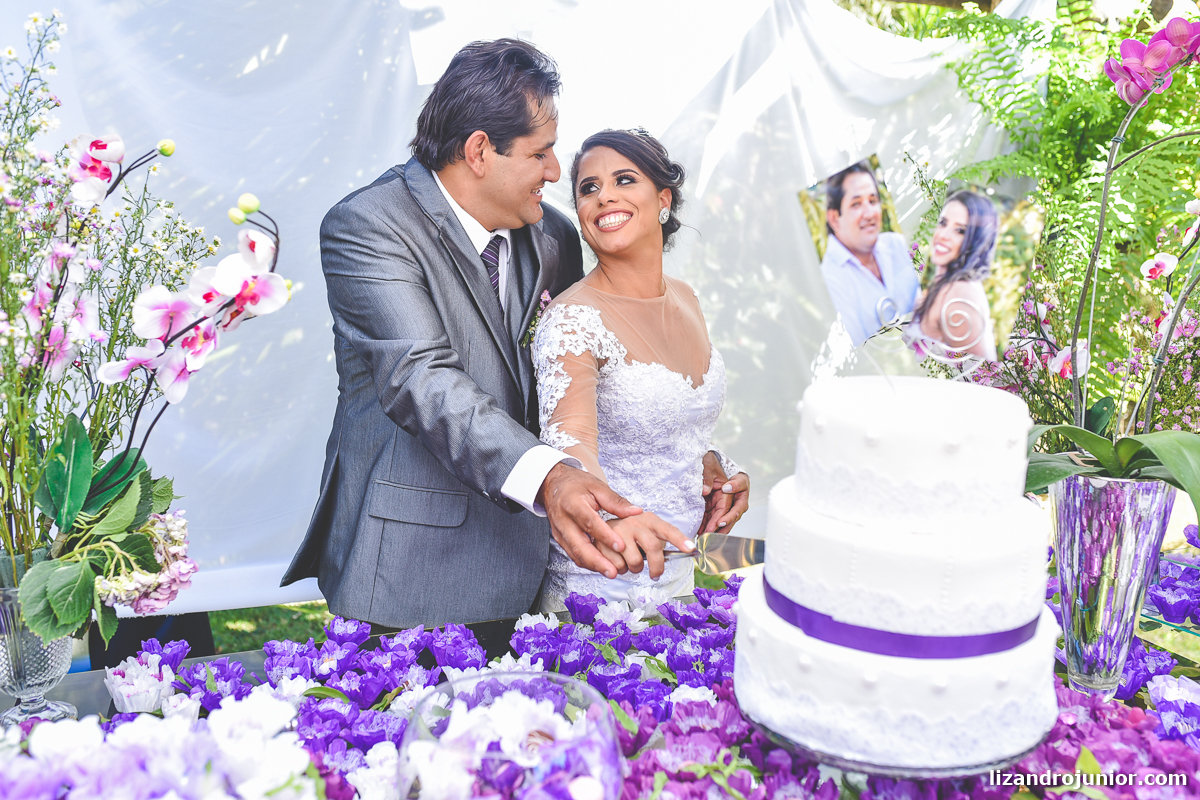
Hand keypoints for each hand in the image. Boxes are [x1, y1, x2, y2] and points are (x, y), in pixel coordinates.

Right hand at [537, 462, 641, 578]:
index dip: (605, 536)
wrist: (553, 485)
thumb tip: (636, 512)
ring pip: (576, 554)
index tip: (621, 546)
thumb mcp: (597, 486)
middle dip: (597, 561)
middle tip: (614, 571)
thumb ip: (616, 501)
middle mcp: (564, 520)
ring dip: (594, 566)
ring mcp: (560, 532)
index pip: (590, 523)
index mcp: (573, 504)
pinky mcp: (560, 539)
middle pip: (579, 545)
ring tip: (612, 573)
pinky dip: (588, 563)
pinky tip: (602, 567)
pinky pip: (574, 555)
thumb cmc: (575, 484)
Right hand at [602, 512, 691, 579]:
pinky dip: (620, 570)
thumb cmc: (629, 535)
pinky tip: (618, 561)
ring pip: (635, 561)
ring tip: (630, 562)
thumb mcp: (646, 533)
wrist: (600, 527)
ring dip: (635, 569)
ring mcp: (619, 531)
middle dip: (657, 566)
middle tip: (656, 574)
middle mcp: (634, 522)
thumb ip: (659, 543)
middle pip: (653, 548)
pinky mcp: (603, 541)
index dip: (680, 539)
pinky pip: (618, 566)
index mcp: (649, 520)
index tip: (691, 548)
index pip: (668, 529)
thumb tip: (678, 554)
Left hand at [700, 451, 749, 532]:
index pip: (734, 508)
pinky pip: (712, 519)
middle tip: (710, 534)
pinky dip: (706, 525)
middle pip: (729, 518)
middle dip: (719, 528)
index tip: (720, 522)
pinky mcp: (714, 507)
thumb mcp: (711, 464)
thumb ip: (711, 476)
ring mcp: (724, 505)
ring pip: (721, 521)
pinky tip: (698, 531)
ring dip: (713, 530)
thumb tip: (716, 489)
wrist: (706, 461)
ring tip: (702, 537)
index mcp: (739, 491)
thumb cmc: (713, 462)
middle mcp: (733, 501)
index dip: (727, 517)